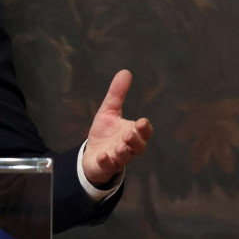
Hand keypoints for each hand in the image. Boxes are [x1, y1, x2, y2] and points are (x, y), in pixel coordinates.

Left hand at [81, 70, 152, 185]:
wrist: (93, 156)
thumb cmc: (106, 133)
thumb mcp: (109, 111)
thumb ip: (117, 94)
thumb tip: (125, 71)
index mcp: (133, 133)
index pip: (144, 132)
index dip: (144, 128)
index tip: (142, 122)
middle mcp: (128, 148)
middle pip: (138, 147)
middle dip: (135, 141)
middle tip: (129, 134)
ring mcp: (117, 158)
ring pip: (125, 158)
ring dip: (123, 152)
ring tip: (120, 146)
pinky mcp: (105, 166)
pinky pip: (108, 166)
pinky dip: (106, 162)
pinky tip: (103, 156)